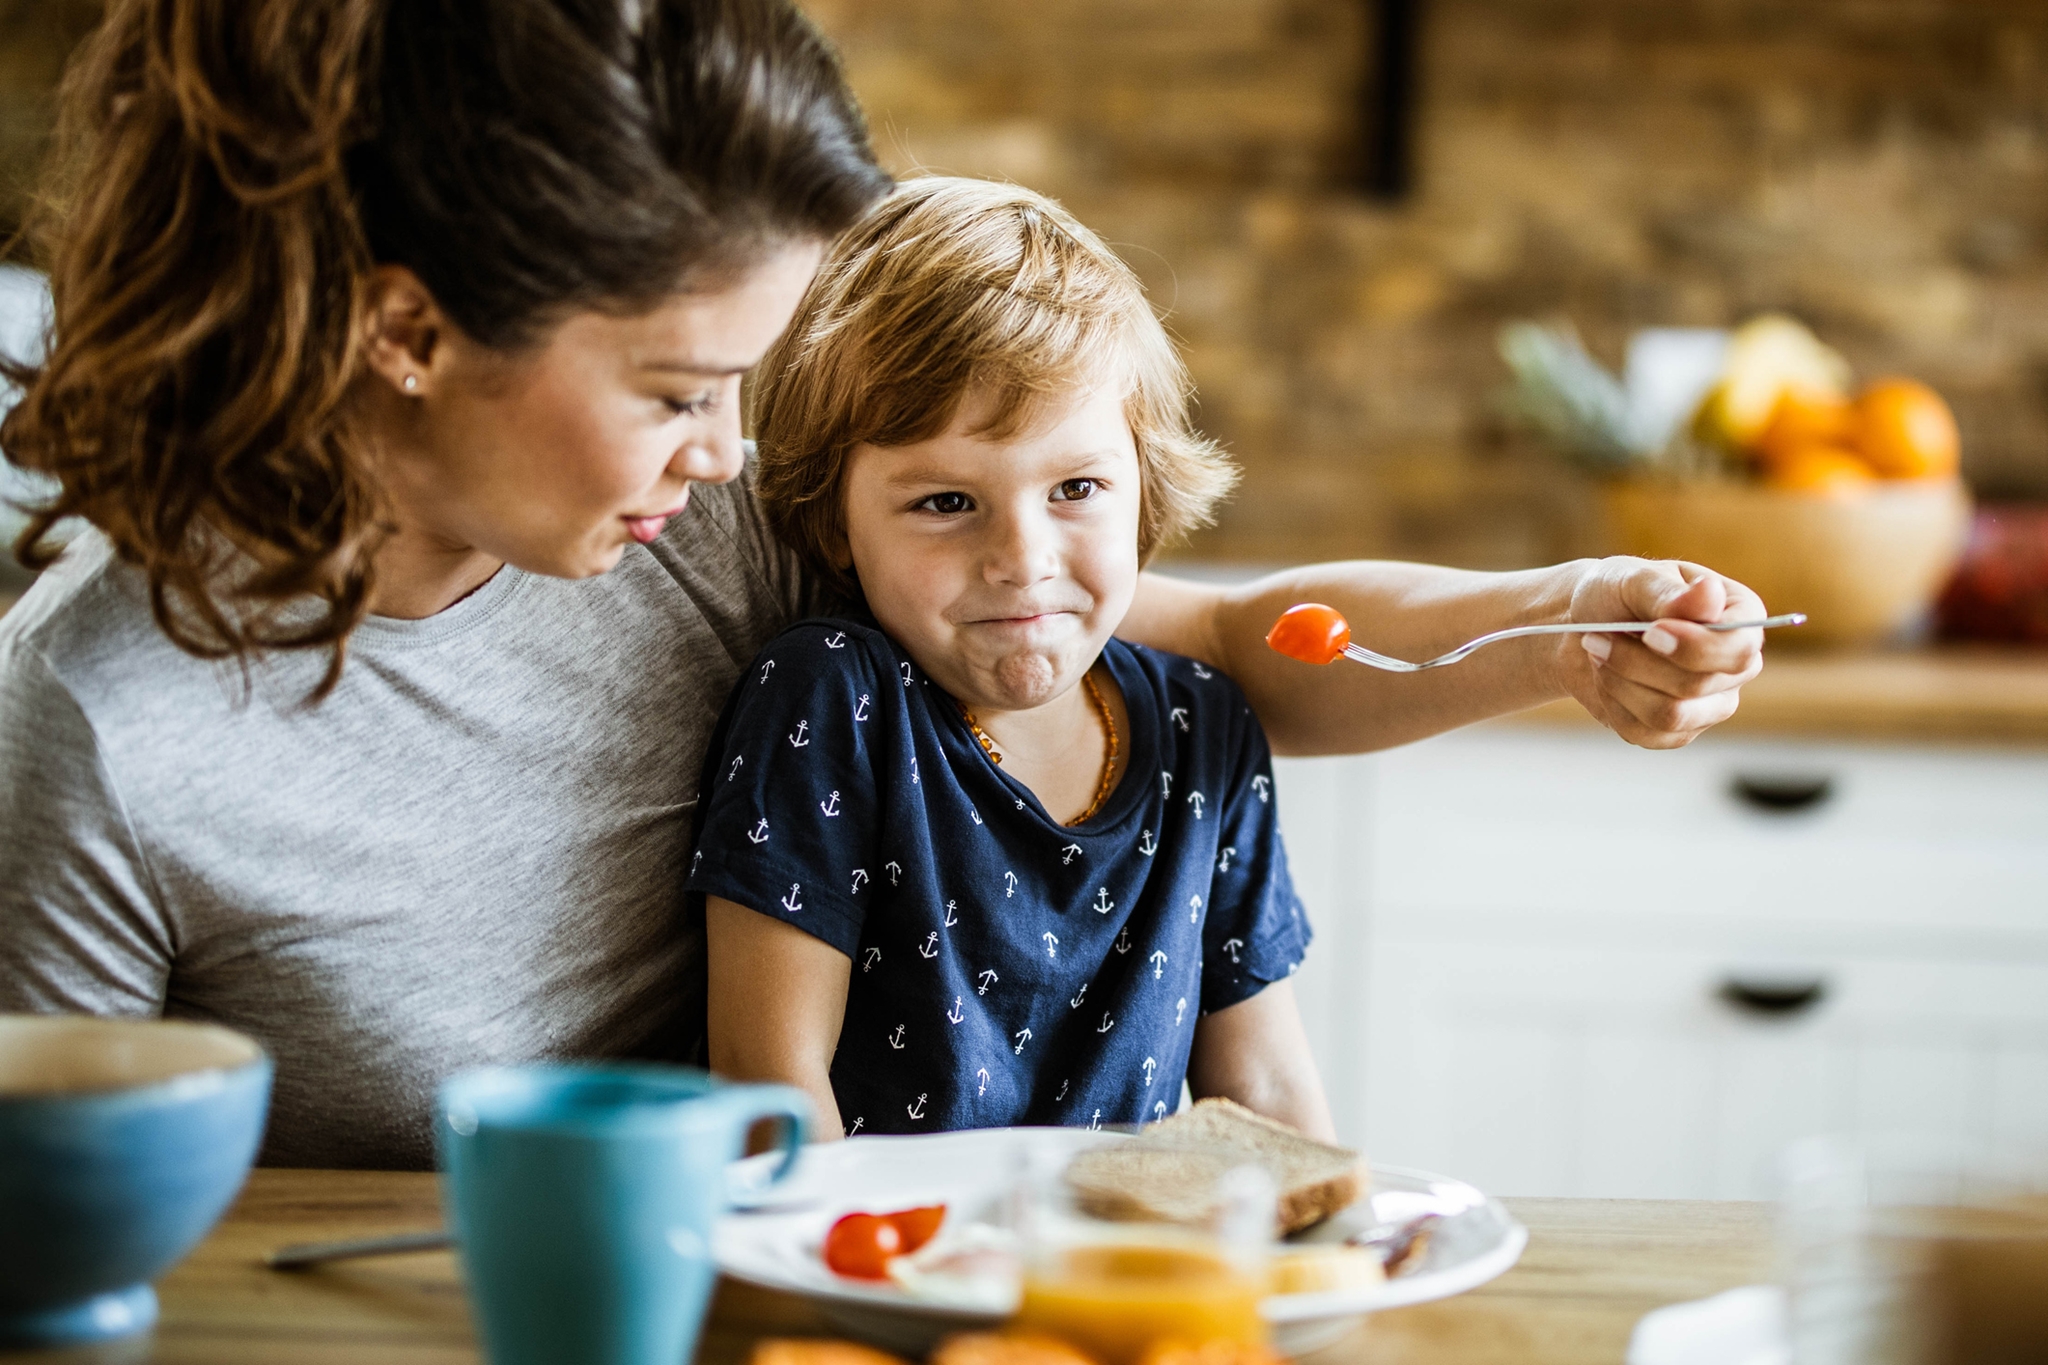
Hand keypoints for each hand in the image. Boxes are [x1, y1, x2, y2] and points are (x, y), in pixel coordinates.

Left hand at [1560, 558, 1765, 749]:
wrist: (1581, 628)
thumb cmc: (1613, 594)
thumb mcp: (1634, 580)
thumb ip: (1670, 593)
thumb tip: (1711, 593)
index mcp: (1740, 615)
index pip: (1738, 648)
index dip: (1694, 647)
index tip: (1650, 632)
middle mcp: (1736, 663)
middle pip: (1697, 684)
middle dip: (1635, 662)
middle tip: (1597, 637)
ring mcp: (1712, 702)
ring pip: (1671, 714)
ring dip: (1620, 683)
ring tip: (1599, 653)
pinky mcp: (1680, 730)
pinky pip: (1648, 734)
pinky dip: (1613, 705)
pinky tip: (1606, 679)